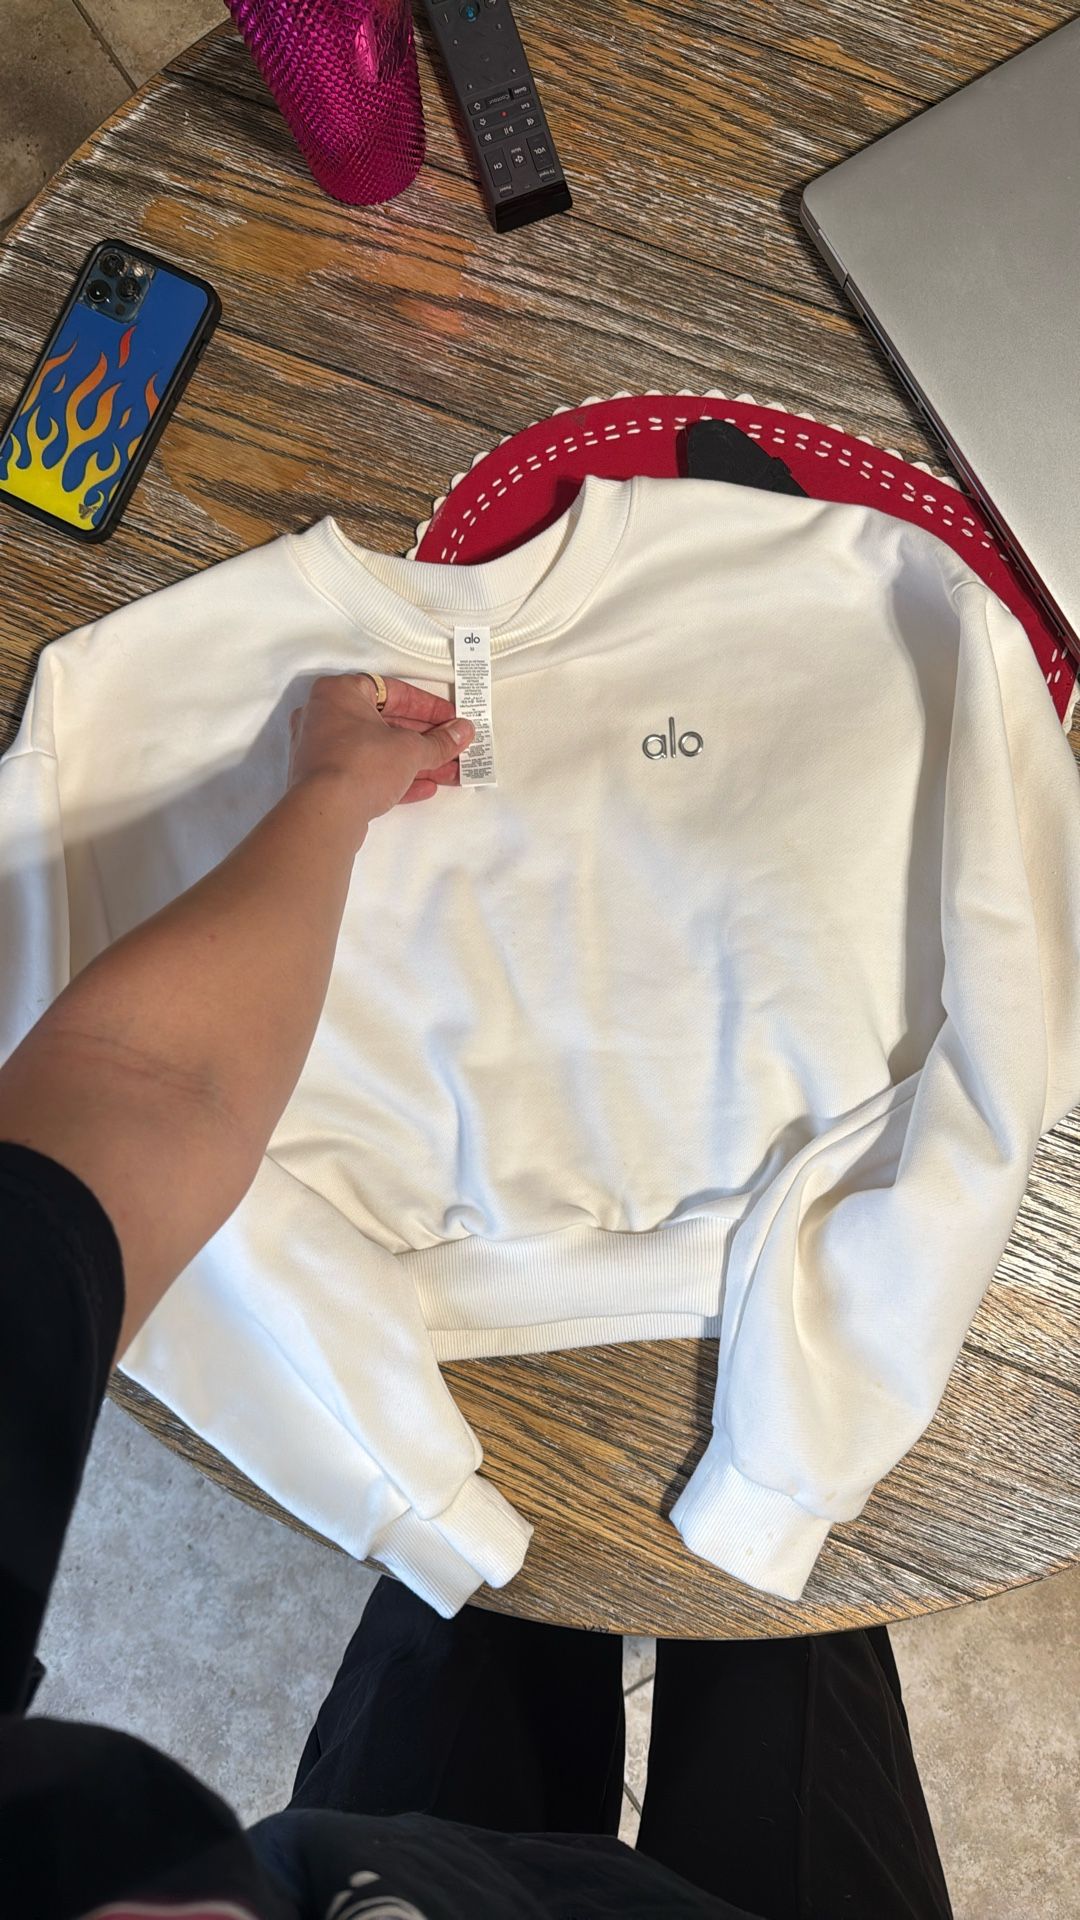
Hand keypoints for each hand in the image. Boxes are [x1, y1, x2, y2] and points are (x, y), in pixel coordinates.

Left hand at [288, 673, 474, 843]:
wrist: (326, 814)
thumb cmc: (358, 766)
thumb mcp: (410, 749)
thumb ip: (439, 741)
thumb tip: (459, 733)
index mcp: (339, 693)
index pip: (392, 691)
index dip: (426, 706)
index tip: (447, 718)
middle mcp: (324, 717)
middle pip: (385, 723)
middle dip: (423, 739)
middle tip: (450, 745)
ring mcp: (321, 751)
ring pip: (376, 751)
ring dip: (413, 761)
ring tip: (445, 771)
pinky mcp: (324, 781)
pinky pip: (365, 773)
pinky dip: (393, 778)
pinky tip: (423, 788)